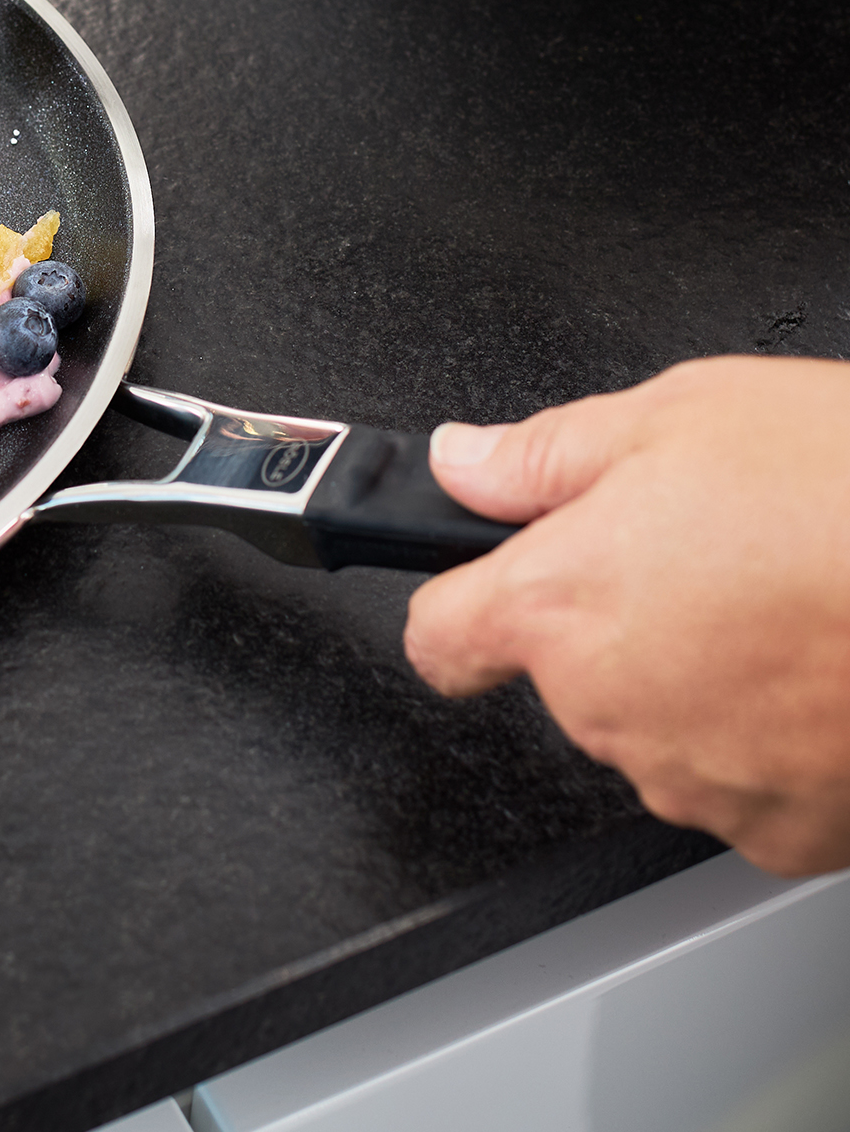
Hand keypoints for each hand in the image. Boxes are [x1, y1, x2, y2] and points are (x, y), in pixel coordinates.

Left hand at [405, 356, 849, 875]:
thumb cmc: (847, 488)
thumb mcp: (676, 414)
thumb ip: (543, 454)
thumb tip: (464, 464)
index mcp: (560, 604)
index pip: (440, 636)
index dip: (458, 605)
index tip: (478, 593)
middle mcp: (610, 708)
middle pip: (567, 674)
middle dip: (617, 618)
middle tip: (707, 556)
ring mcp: (699, 780)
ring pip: (660, 727)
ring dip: (699, 680)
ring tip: (785, 606)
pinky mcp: (788, 835)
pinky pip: (747, 783)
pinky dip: (773, 740)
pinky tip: (823, 671)